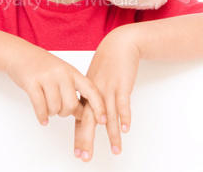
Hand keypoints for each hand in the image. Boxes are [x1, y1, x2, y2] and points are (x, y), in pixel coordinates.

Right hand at [5, 42, 106, 125]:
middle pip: (71, 105)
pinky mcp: (31, 82)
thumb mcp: (62, 72)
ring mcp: (46, 77)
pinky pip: (40, 107)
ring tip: (47, 107)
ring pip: (55, 108)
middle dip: (65, 113)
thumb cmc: (42, 65)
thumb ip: (73, 89)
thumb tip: (83, 113)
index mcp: (72, 71)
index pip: (91, 90)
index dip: (98, 106)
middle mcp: (61, 73)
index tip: (102, 120)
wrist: (19, 53)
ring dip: (51, 113)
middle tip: (59, 110)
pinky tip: (43, 118)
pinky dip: (42, 116)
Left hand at [74, 27, 141, 160]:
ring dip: (112, 134)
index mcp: (86, 93)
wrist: (118, 45)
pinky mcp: (121, 84)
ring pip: (108, 115)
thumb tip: (89, 117)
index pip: (79, 118)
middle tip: (85, 157)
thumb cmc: (106, 63)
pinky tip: (126, 129)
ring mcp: (108, 89)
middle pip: (88, 120)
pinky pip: (122, 103)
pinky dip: (124, 116)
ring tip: (115, 150)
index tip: (77, 153)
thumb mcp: (93, 80)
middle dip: (87, 140)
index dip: (78, 136)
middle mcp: (94, 93)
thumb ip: (90, 98)